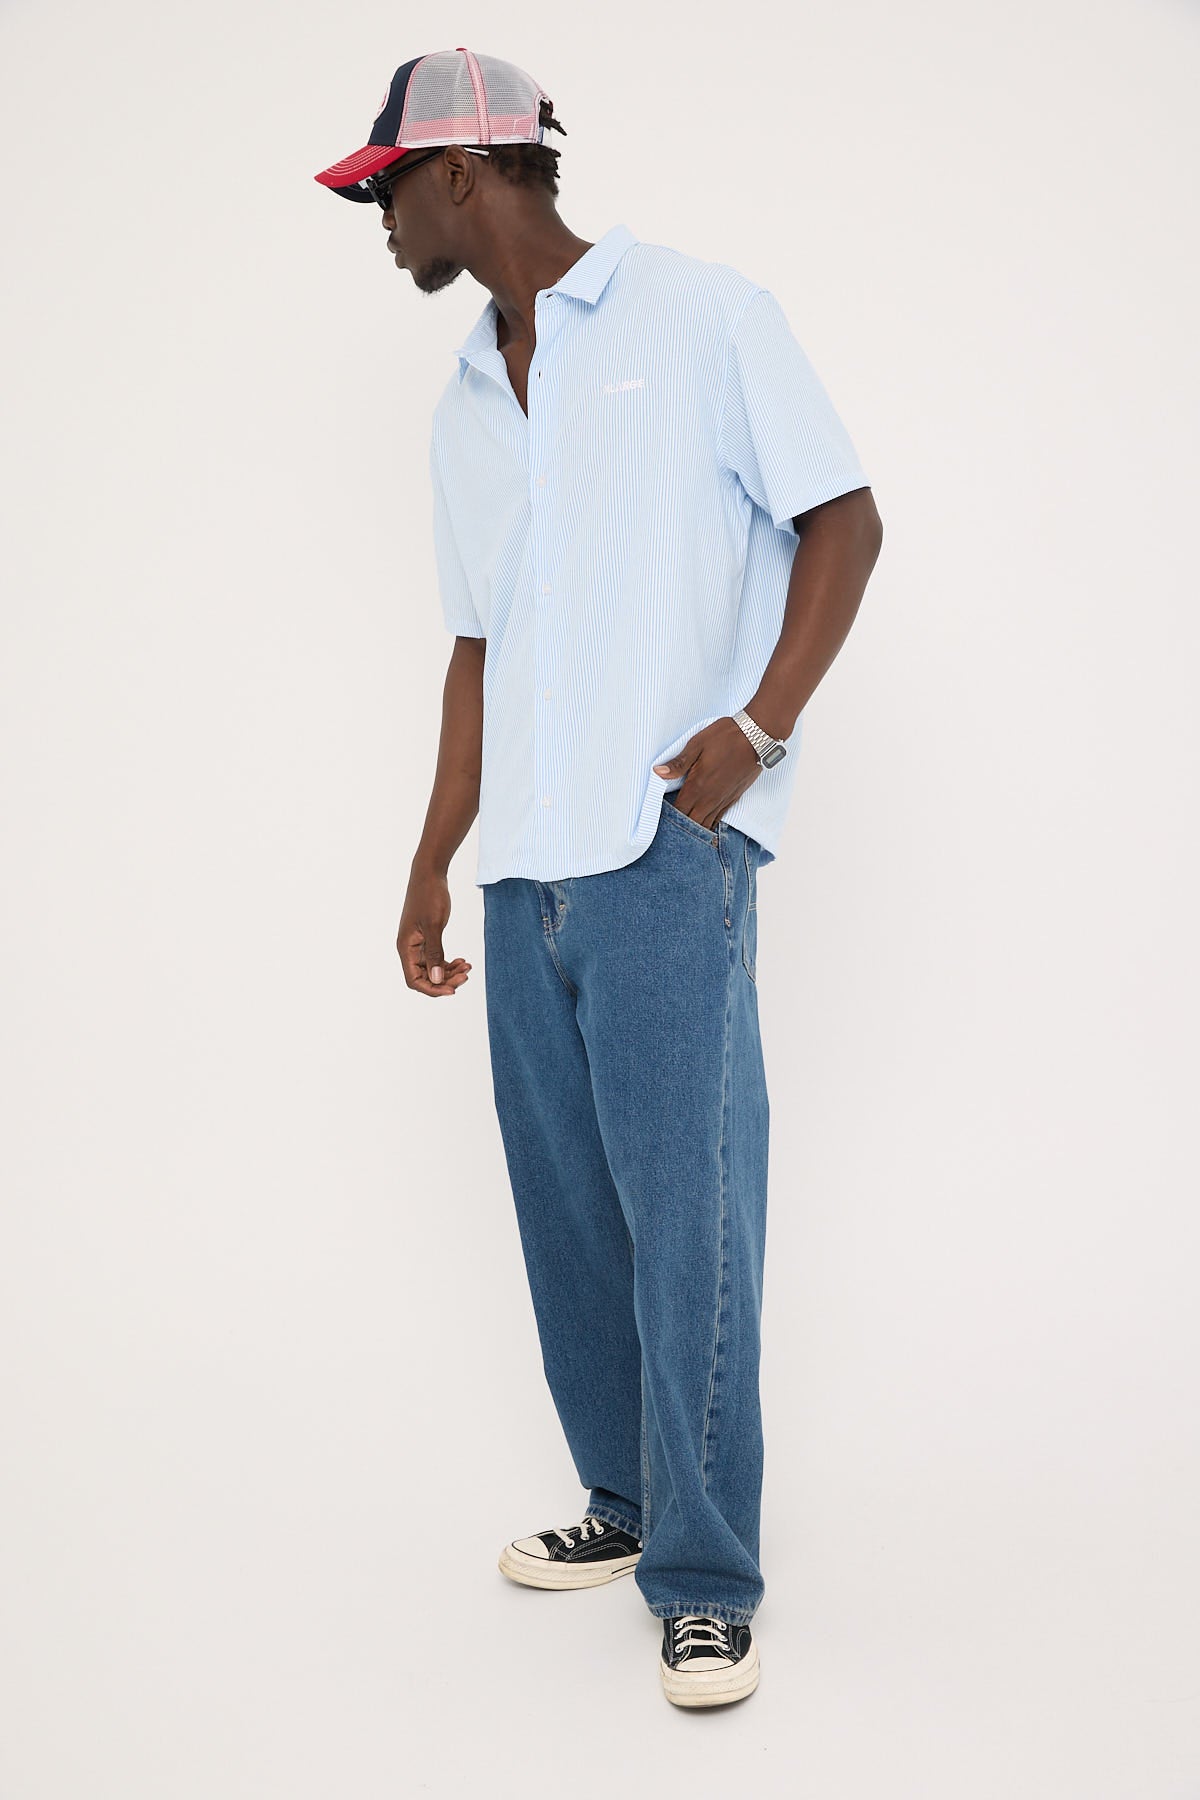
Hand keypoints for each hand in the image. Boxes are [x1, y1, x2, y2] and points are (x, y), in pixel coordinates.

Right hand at [397, 864, 472, 997]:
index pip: (414, 980)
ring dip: (450, 971)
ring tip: (467, 967)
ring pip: (432, 968)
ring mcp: (417, 943)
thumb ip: (434, 953)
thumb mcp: (434, 925)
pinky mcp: (426, 938)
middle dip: (445, 980)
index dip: (432, 989)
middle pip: (425, 976)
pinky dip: (449, 962)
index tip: (453, 990)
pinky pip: (436, 958)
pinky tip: (463, 961)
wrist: (430, 874)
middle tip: (466, 976)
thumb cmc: (429, 896)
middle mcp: (409, 948)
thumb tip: (437, 979)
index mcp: (405, 947)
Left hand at [652, 717, 761, 830]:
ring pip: (706, 823)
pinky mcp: (734, 797)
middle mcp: (710, 798)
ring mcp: (723, 799)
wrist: (757, 737)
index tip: (660, 818)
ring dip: (695, 828)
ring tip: (684, 832)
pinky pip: (719, 818)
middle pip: (692, 822)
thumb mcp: (697, 744)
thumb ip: (678, 763)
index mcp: (697, 786)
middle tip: (670, 829)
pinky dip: (709, 824)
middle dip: (681, 827)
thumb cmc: (725, 737)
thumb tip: (657, 772)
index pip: (679, 811)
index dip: (669, 818)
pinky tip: (704, 825)